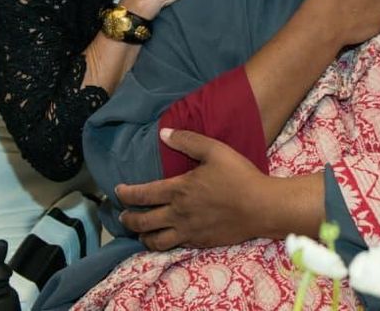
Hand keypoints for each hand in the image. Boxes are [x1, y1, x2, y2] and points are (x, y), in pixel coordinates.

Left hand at [117, 128, 271, 249]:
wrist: (261, 207)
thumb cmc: (239, 176)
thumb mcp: (215, 151)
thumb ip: (188, 141)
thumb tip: (164, 133)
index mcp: (178, 190)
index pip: (142, 195)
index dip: (126, 194)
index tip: (118, 191)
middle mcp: (178, 214)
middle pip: (142, 222)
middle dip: (127, 219)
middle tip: (123, 215)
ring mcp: (188, 231)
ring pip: (154, 241)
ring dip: (142, 236)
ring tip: (140, 232)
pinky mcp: (200, 242)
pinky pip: (174, 246)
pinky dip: (164, 244)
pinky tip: (167, 238)